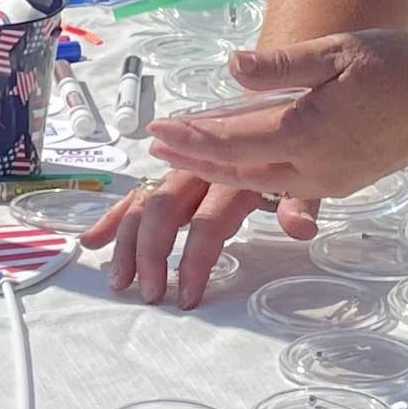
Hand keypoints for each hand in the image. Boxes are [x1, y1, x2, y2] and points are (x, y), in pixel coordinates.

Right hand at [86, 174, 295, 307]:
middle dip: (150, 252)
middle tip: (149, 292)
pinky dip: (116, 216)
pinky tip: (93, 241)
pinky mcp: (174, 171)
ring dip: (127, 240)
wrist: (297, 112)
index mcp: (237, 175)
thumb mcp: (314, 178)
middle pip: (165, 207)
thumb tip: (298, 227)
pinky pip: (140, 192)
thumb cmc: (300, 154)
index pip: (208, 220)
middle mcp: (204, 168)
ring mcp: (185, 168)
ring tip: (119, 280)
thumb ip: (303, 203)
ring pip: (146, 200)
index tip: (186, 296)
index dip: (194, 258)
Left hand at [140, 29, 407, 209]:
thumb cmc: (392, 63)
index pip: (233, 141)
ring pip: (260, 184)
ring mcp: (331, 180)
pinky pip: (286, 185)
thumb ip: (280, 64)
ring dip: (219, 172)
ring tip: (185, 157)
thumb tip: (231, 68)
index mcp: (309, 132)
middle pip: (238, 171)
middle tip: (156, 148)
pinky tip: (235, 164)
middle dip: (193, 160)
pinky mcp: (343, 183)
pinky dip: (251, 176)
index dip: (190, 137)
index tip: (156, 130)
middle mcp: (317, 166)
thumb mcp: (335, 51)